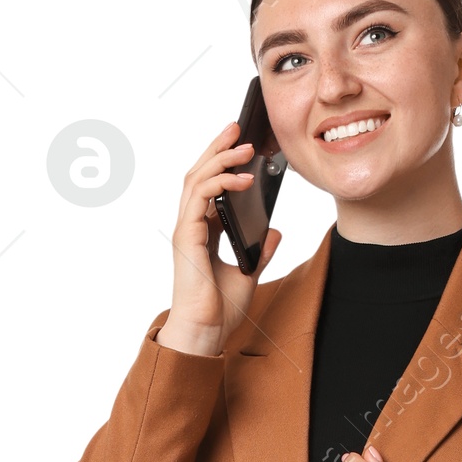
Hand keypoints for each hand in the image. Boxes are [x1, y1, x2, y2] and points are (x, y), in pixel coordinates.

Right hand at [157, 121, 283, 356]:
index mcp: (202, 232)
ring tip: (244, 146)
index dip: (222, 163)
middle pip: (199, 174)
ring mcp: (187, 230)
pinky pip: (201, 197)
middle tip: (237, 127)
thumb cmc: (219, 311)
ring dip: (220, 158)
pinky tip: (243, 179)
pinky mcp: (187, 236)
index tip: (241, 145)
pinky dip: (221, 183)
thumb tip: (274, 231)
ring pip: (197, 179)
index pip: (208, 186)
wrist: (206, 334)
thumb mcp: (248, 274)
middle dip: (217, 148)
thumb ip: (260, 252)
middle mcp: (191, 227)